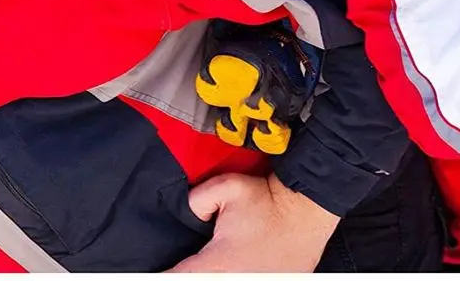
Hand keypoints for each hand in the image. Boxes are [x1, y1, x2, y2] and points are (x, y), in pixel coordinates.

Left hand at [167, 173, 338, 272]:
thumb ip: (196, 201)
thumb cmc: (267, 200)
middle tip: (179, 265)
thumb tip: (187, 213)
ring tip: (209, 262)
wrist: (307, 210)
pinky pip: (241, 279)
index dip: (162, 276)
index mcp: (219, 265)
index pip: (178, 278)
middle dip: (186, 273)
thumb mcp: (226, 188)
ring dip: (210, 272)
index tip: (152, 272)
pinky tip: (230, 264)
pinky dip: (231, 272)